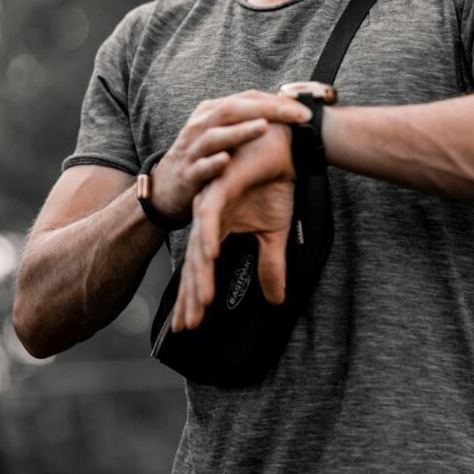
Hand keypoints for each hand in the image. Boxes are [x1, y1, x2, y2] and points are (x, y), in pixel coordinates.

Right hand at [149, 90, 309, 221]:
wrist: (167, 187)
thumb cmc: (205, 156)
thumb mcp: (223, 133)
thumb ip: (249, 120)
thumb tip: (288, 108)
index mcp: (212, 112)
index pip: (247, 99)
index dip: (276, 101)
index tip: (306, 110)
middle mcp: (201, 125)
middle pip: (233, 110)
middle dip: (268, 110)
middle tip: (297, 114)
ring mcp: (192, 150)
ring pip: (215, 136)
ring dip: (240, 131)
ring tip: (264, 127)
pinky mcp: (187, 176)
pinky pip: (200, 168)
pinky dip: (212, 163)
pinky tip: (226, 160)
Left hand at [172, 123, 295, 330]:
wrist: (286, 146)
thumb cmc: (275, 182)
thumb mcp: (276, 231)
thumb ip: (270, 264)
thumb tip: (276, 301)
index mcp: (217, 226)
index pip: (201, 267)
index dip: (194, 296)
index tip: (188, 326)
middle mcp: (208, 216)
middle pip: (194, 262)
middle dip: (191, 294)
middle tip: (187, 325)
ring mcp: (211, 200)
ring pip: (200, 243)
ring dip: (200, 273)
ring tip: (201, 303)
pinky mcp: (221, 184)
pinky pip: (212, 213)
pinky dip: (210, 234)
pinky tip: (209, 256)